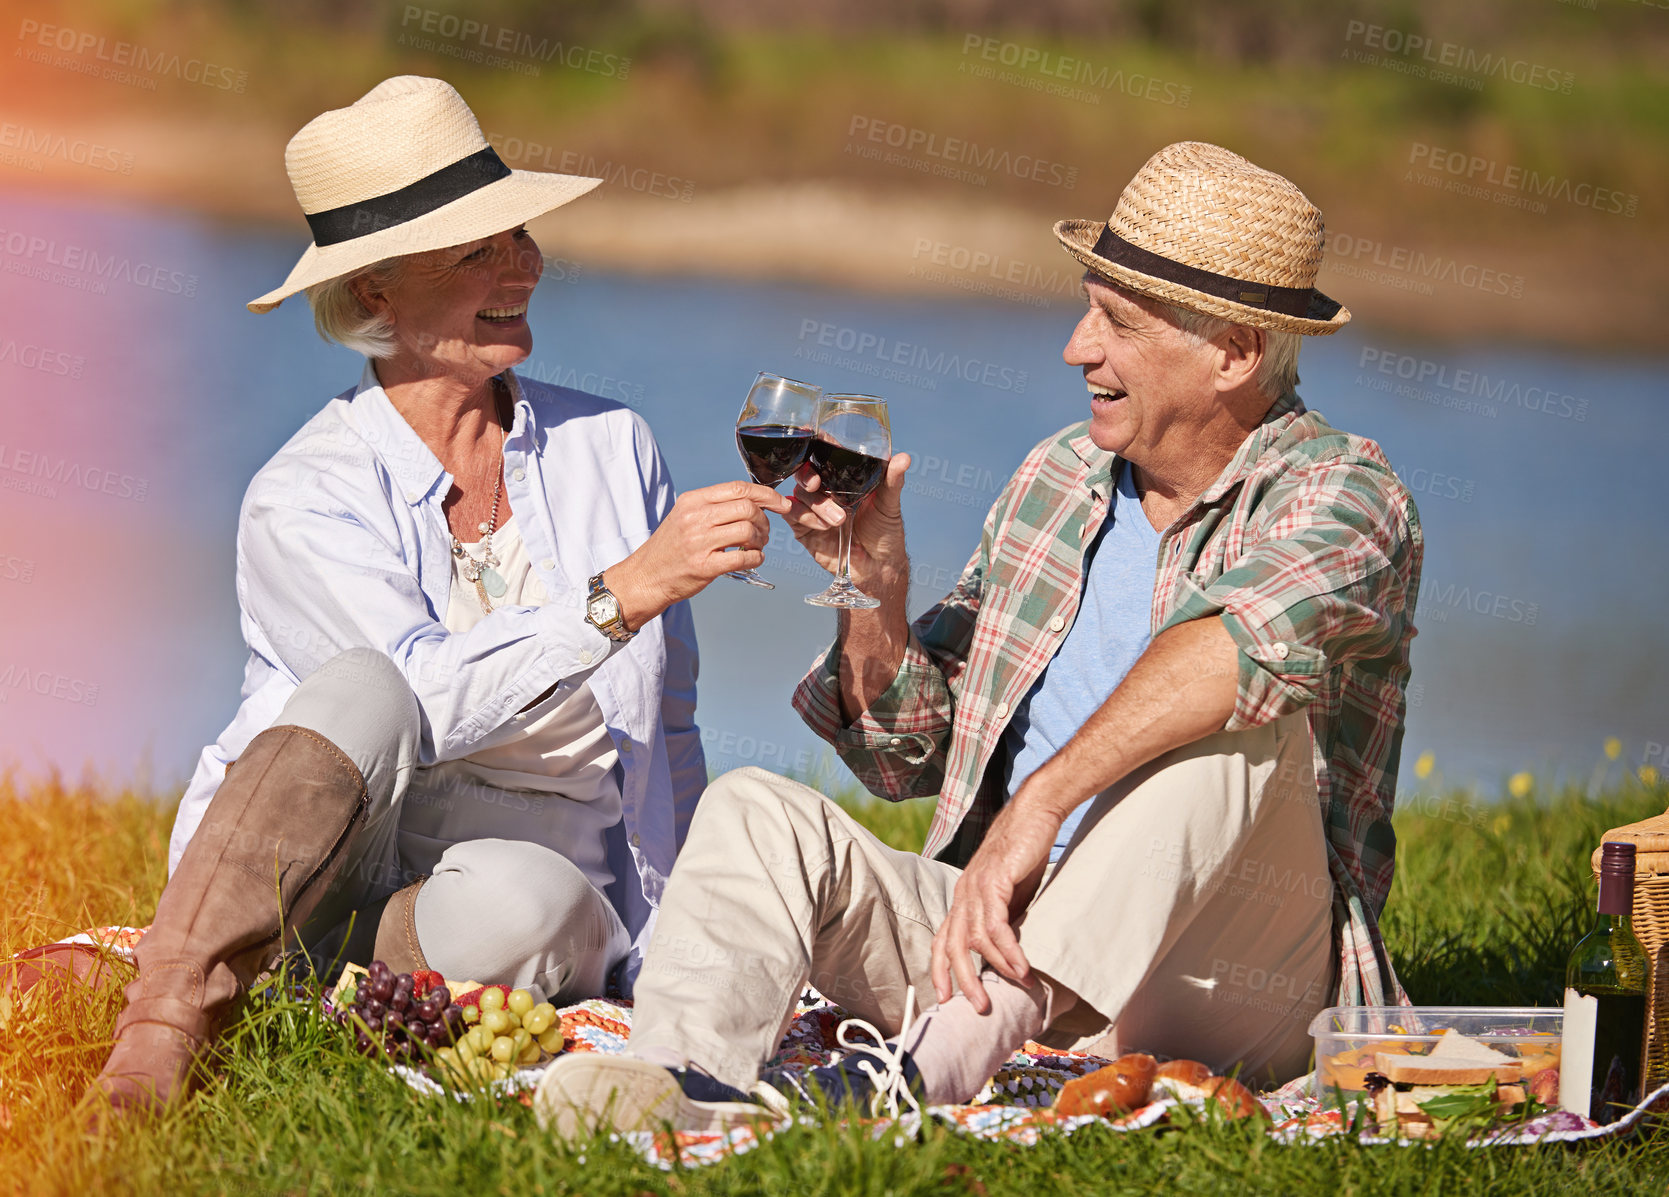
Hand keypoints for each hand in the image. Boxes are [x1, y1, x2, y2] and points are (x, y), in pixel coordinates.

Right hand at [605, 481, 791, 626]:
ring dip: (761, 540)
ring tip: (755, 546)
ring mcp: (699, 542)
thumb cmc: (670, 548)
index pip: (739, 488)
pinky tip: (752, 559)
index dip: (767, 495)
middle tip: (763, 532)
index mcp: (693, 501)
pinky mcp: (704, 566)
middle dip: (765, 520)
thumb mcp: (685, 515)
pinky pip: (744, 558)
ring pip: (748, 530)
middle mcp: (695, 518)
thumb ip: (714, 506)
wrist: (645, 577)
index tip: (782, 504)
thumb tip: (754, 502)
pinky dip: (756, 558)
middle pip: (747, 508)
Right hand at [787, 452, 910, 599]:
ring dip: (817, 505)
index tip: (821, 442)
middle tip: (816, 484)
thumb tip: (904, 458)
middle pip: (805, 472)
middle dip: (807, 475)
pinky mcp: (803, 528)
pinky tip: (823, 526)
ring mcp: (812, 508)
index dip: (819, 446)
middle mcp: (825, 490)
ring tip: (840, 520)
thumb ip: (892, 482)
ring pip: (800, 494)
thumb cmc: (885, 534)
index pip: (826, 456)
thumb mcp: (889, 505)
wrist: (877, 569)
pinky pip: (792, 514)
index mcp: (843, 479)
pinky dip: (805, 517)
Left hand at [929, 795, 1060, 1012]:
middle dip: (963, 980)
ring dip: (997, 967)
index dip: (940, 970)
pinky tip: (1022, 966)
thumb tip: (1011, 951)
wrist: (1034, 813)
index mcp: (964, 898)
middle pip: (953, 946)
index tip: (943, 998)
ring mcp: (977, 887)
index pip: (943, 939)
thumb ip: (1007, 918)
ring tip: (1020, 985)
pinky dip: (1009, 949)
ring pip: (976, 939)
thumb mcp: (1012, 893)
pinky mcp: (995, 880)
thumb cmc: (1024, 852)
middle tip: (979, 1006)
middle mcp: (964, 894)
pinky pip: (997, 924)